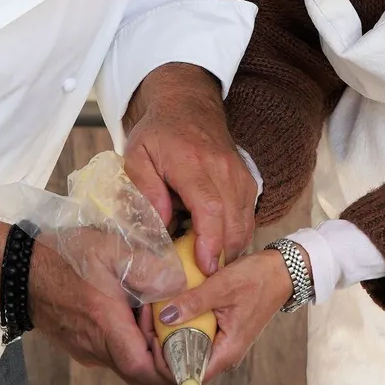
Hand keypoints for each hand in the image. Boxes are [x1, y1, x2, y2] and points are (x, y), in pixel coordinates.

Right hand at [29, 241, 170, 384]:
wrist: (19, 270)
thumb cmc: (64, 257)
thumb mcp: (112, 249)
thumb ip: (149, 266)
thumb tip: (180, 283)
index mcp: (105, 325)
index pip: (143, 370)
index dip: (170, 369)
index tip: (186, 349)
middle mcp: (96, 347)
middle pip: (140, 376)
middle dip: (166, 363)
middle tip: (179, 332)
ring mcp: (87, 350)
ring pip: (128, 367)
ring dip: (148, 352)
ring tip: (156, 318)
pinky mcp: (82, 346)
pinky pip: (114, 356)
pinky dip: (132, 345)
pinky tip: (136, 316)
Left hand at [121, 63, 257, 274]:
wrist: (188, 106)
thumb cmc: (159, 133)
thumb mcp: (137, 156)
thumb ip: (146, 190)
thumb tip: (162, 223)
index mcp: (193, 163)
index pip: (210, 206)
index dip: (210, 240)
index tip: (205, 266)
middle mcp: (223, 169)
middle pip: (233, 220)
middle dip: (223, 254)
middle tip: (206, 279)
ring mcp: (239, 174)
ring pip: (244, 221)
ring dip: (231, 248)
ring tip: (211, 268)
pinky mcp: (247, 181)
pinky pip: (247, 215)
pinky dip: (237, 235)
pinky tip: (220, 248)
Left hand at [154, 248, 295, 377]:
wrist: (280, 271)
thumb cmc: (257, 278)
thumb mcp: (222, 285)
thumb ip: (193, 302)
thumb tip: (164, 317)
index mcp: (228, 351)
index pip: (191, 377)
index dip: (169, 367)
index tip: (153, 345)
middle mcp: (225, 355)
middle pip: (187, 368)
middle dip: (164, 354)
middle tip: (147, 328)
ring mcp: (223, 345)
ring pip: (190, 354)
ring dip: (170, 342)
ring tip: (153, 320)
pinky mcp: (221, 334)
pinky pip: (196, 341)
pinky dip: (180, 332)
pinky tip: (168, 315)